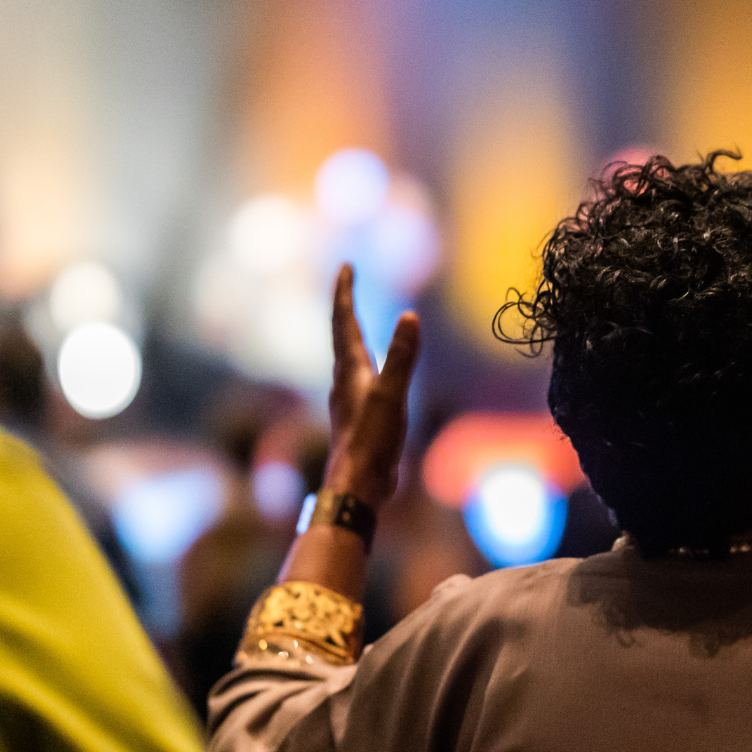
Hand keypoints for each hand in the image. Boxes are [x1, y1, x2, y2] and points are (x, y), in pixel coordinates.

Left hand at [323, 265, 420, 507]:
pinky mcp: (361, 416)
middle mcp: (346, 380)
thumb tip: (409, 316)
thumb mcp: (391, 395)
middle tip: (347, 282)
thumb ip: (402, 357)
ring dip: (352, 334)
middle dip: (346, 307)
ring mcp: (351, 399)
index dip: (345, 293)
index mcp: (351, 370)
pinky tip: (371, 374)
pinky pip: (362, 378)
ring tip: (355, 322)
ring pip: (349, 357)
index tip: (345, 267)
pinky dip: (367, 362)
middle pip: (343, 335)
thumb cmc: (371, 441)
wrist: (358, 484)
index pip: (344, 322)